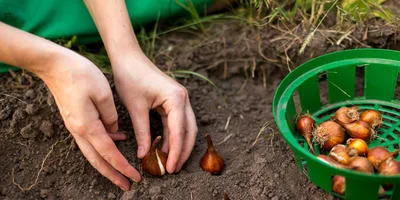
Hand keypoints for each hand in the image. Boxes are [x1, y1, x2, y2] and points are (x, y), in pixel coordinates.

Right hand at [40, 49, 140, 190]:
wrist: (55, 65)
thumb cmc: (80, 74)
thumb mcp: (103, 93)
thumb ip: (111, 116)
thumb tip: (115, 131)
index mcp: (88, 126)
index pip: (109, 153)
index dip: (123, 167)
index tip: (135, 177)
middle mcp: (79, 131)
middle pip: (98, 160)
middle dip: (113, 175)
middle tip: (127, 186)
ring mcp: (75, 126)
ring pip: (93, 152)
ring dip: (108, 164)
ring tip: (122, 171)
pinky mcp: (75, 120)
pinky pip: (90, 139)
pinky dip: (103, 146)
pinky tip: (117, 140)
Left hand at [112, 50, 197, 172]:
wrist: (128, 57)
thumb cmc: (130, 78)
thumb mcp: (135, 108)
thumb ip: (142, 133)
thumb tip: (145, 155)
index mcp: (176, 98)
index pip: (179, 131)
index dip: (176, 152)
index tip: (171, 168)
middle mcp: (183, 99)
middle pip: (189, 131)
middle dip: (183, 151)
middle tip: (174, 169)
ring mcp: (180, 99)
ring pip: (186, 128)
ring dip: (179, 145)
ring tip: (170, 162)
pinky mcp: (173, 101)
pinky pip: (176, 122)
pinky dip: (172, 136)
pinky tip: (165, 148)